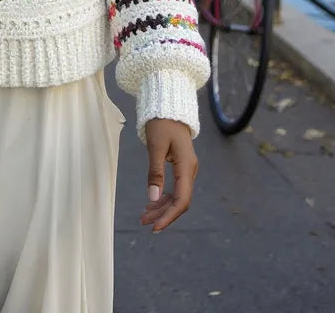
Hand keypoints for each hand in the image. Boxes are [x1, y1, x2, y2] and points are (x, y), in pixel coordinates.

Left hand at [141, 118, 196, 232]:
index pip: (181, 199)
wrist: (169, 108)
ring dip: (162, 207)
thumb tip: (152, 198)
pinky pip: (175, 188)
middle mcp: (190, 170)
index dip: (169, 216)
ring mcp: (187, 169)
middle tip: (144, 222)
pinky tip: (152, 202)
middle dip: (163, 214)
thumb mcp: (156, 146)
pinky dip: (163, 197)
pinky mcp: (181, 167)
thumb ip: (155, 172)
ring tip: (144, 215)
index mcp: (186, 166)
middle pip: (179, 201)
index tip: (155, 226)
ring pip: (177, 196)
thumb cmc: (161, 123)